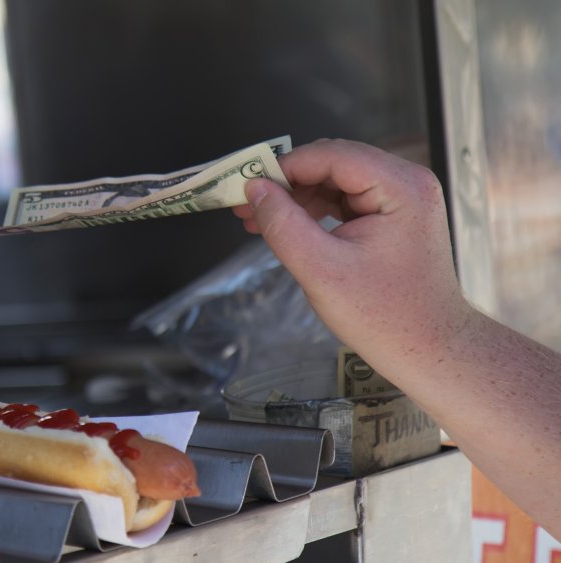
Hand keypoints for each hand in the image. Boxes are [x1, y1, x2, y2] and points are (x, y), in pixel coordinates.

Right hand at [232, 139, 471, 365]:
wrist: (427, 349)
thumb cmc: (386, 317)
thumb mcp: (321, 270)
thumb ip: (282, 224)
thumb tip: (255, 190)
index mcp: (402, 188)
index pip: (332, 156)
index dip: (285, 167)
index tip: (248, 185)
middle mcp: (408, 184)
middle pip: (334, 163)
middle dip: (288, 182)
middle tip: (248, 203)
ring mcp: (403, 199)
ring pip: (336, 180)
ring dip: (297, 196)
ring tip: (260, 219)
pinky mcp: (394, 216)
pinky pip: (346, 199)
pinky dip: (315, 209)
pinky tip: (288, 225)